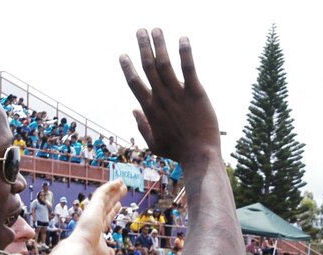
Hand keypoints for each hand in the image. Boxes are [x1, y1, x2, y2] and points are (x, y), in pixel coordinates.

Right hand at [76, 179, 126, 254]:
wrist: (81, 249)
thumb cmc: (91, 254)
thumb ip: (109, 252)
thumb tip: (113, 252)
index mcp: (96, 228)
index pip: (106, 216)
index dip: (113, 210)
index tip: (119, 204)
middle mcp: (94, 218)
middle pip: (107, 204)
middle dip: (114, 197)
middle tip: (122, 189)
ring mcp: (93, 211)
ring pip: (104, 196)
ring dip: (113, 189)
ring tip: (122, 182)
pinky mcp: (94, 205)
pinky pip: (103, 192)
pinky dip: (110, 186)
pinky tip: (118, 182)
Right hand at [120, 29, 219, 164]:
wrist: (199, 156)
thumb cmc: (177, 152)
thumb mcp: (154, 144)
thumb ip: (142, 126)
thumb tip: (133, 111)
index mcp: (150, 109)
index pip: (134, 83)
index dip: (127, 67)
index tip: (123, 55)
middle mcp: (161, 98)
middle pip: (148, 67)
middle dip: (143, 47)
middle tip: (140, 31)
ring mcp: (178, 94)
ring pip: (164, 64)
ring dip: (159, 44)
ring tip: (156, 29)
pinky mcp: (196, 93)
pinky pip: (189, 69)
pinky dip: (185, 53)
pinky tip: (183, 39)